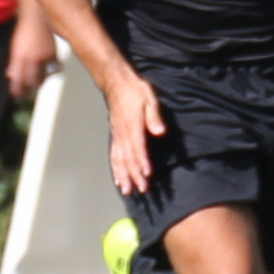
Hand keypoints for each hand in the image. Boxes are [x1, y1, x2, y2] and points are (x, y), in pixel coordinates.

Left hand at [6, 11, 56, 99]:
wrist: (36, 18)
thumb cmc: (24, 32)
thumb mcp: (15, 48)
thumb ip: (14, 62)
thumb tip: (10, 75)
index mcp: (18, 58)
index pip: (17, 80)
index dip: (17, 90)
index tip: (17, 96)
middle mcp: (30, 59)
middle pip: (30, 82)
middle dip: (28, 90)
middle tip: (27, 95)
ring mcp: (42, 57)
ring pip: (42, 78)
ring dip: (39, 83)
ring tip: (37, 85)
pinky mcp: (52, 54)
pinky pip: (53, 69)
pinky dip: (51, 72)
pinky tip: (50, 73)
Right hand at [104, 70, 164, 195]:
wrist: (116, 83)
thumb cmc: (135, 90)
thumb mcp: (149, 99)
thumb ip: (154, 116)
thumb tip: (159, 131)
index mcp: (132, 125)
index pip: (138, 147)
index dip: (142, 161)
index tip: (147, 174)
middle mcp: (123, 133)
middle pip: (128, 157)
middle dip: (135, 175)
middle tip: (142, 189)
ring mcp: (117, 136)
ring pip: (119, 159)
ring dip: (124, 176)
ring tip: (127, 190)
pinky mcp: (116, 136)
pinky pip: (114, 155)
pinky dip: (116, 168)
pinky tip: (118, 179)